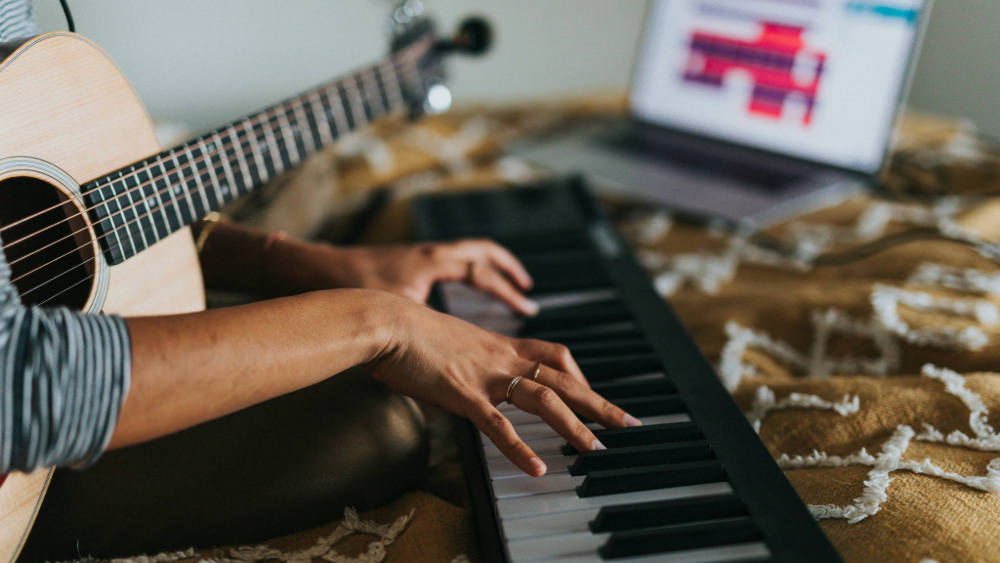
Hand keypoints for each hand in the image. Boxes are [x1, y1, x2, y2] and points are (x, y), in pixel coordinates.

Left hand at [271, 238, 539, 315]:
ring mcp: (418, 255)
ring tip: (503, 283)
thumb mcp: (397, 316)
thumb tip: (445, 371)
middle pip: (482, 251)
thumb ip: (427, 340)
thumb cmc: (352, 288)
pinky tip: (460, 289)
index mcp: (433, 263)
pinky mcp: (405, 263)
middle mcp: (430, 254)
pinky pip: (447, 260)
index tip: (525, 306)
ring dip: (487, 266)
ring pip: (464, 252)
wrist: (318, 272)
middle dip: (507, 268)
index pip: (482, 273)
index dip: (506, 291)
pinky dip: (462, 270)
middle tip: (524, 287)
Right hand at [364, 293, 641, 476]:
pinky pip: (498, 425)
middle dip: (598, 402)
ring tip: (596, 450)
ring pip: (543, 399)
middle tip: (627, 423)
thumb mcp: (447, 342)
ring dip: (574, 426)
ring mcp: (484, 375)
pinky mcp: (462, 393)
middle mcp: (500, 357)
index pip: (554, 355)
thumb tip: (460, 375)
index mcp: (498, 344)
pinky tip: (538, 468)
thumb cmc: (405, 330)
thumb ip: (464, 360)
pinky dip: (520, 448)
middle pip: (563, 378)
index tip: (593, 394)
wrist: (384, 320)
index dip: (579, 375)